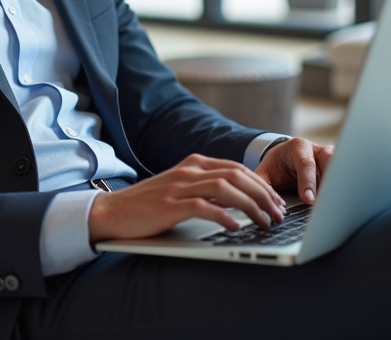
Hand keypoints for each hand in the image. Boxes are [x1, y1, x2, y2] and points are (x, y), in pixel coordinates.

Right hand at [88, 154, 286, 242]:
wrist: (113, 211)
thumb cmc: (148, 205)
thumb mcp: (181, 190)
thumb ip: (206, 190)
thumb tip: (238, 203)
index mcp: (194, 164)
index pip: (237, 168)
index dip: (261, 185)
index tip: (275, 201)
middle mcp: (189, 170)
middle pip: (237, 175)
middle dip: (263, 194)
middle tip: (277, 213)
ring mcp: (179, 186)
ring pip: (225, 189)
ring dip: (250, 205)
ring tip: (264, 221)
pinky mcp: (170, 205)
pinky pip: (203, 207)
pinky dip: (224, 216)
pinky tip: (236, 227)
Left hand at [254, 137, 334, 204]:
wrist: (287, 157)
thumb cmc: (278, 165)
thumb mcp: (266, 171)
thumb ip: (263, 183)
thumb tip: (266, 202)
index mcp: (299, 147)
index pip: (306, 164)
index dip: (308, 182)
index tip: (309, 199)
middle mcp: (317, 150)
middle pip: (330, 163)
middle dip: (329, 182)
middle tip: (326, 203)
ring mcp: (330, 158)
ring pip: (340, 169)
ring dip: (338, 186)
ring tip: (334, 204)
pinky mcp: (338, 167)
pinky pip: (343, 177)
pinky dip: (341, 188)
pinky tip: (338, 201)